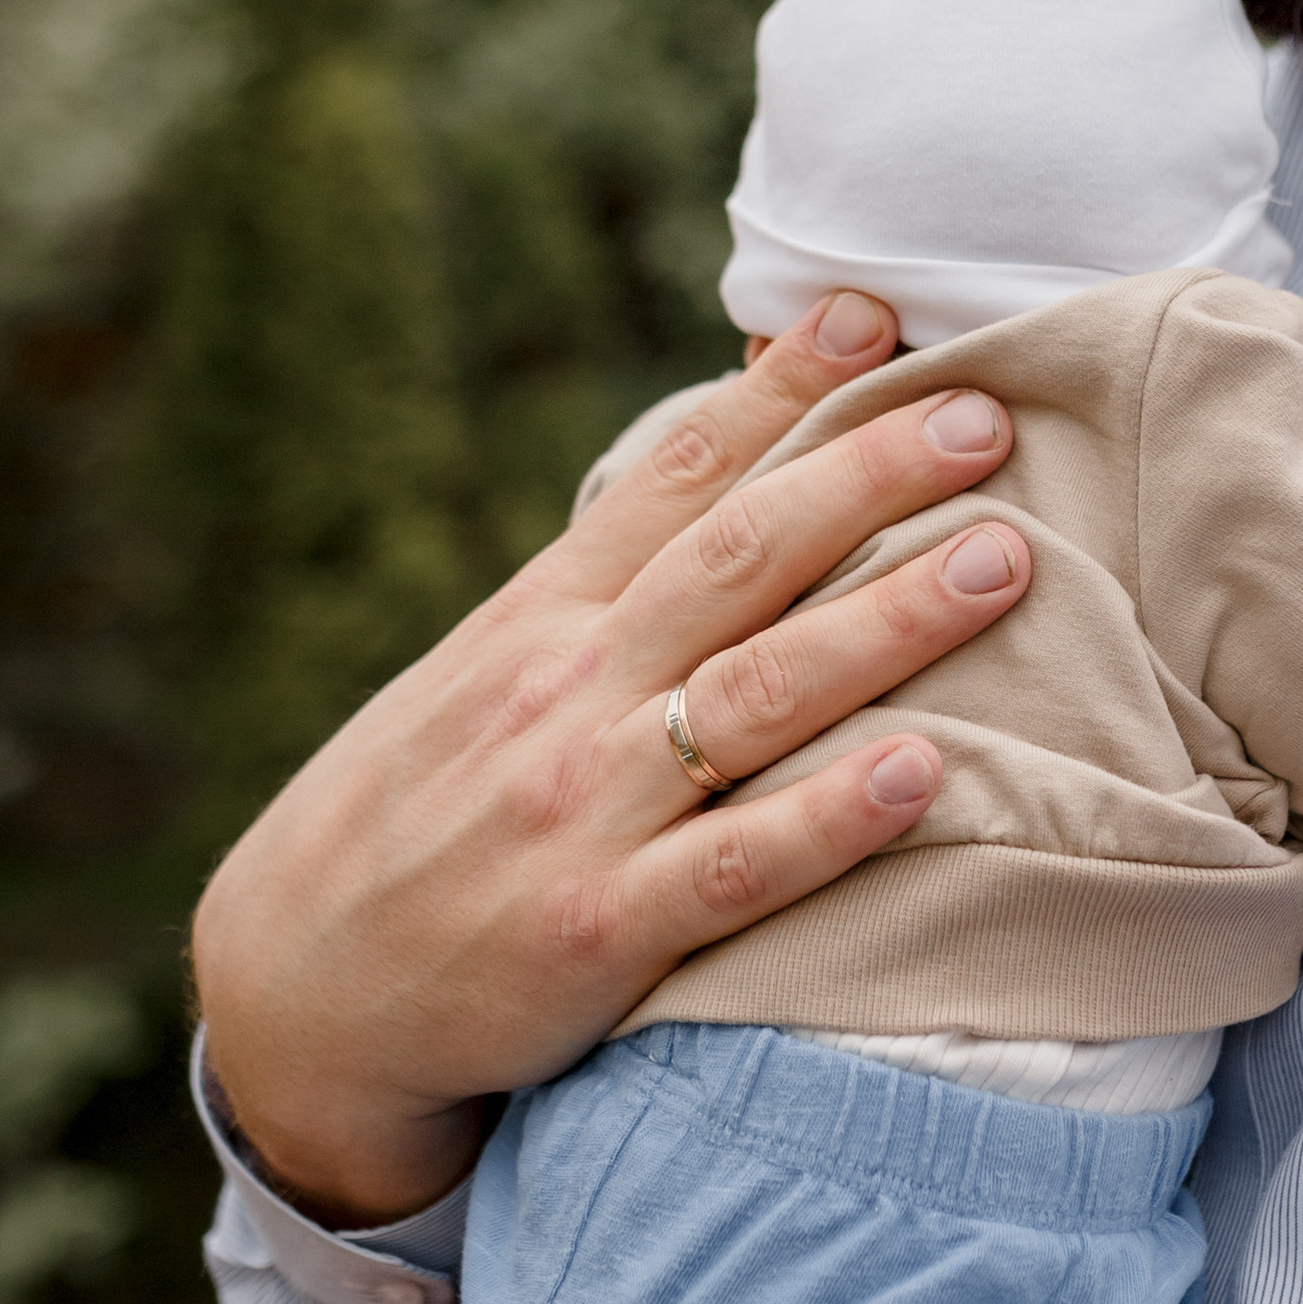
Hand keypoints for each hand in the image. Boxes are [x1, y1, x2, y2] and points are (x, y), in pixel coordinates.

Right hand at [194, 292, 1029, 1220]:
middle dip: (870, 477)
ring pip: (759, 693)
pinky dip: (828, 817)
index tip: (870, 312)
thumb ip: (616, 581)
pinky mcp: (599, 934)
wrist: (298, 991)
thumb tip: (734, 469)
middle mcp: (571, 692)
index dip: (777, 390)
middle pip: (742, 558)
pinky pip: (735, 867)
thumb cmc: (432, 811)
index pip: (678, 478)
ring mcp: (586, 810)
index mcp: (549, 618)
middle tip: (987, 413)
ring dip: (888, 620)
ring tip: (1004, 559)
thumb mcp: (497, 667)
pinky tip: (923, 772)